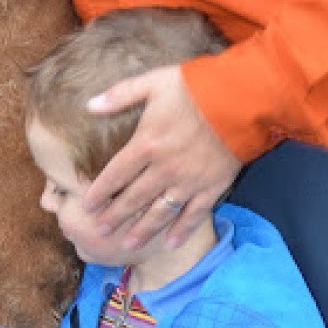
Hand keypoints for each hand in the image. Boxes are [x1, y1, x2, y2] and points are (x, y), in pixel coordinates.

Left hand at [82, 65, 241, 248]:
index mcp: (146, 144)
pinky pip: (192, 216)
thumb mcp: (152, 83)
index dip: (99, 192)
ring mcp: (188, 182)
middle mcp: (164, 169)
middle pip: (133, 199)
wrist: (240, 100)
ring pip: (159, 213)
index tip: (86, 205)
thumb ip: (120, 95)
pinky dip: (180, 231)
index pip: (115, 174)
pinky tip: (169, 244)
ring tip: (127, 245)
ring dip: (142, 230)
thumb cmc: (195, 87)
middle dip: (114, 217)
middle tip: (100, 231)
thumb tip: (89, 104)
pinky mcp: (211, 188)